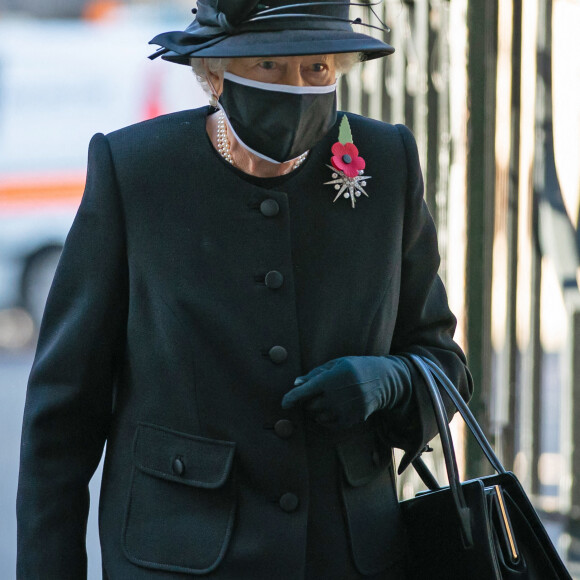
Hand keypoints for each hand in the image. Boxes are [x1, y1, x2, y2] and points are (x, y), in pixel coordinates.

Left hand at [281, 355, 411, 428]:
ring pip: (318, 416)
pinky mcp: (351, 420)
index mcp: (332, 378)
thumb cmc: (355, 368)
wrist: (382, 380)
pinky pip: (329, 424)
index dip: (291, 398)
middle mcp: (337, 396)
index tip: (284, 404)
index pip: (305, 391)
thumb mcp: (336, 364)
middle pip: (310, 405)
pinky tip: (334, 407)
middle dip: (308, 400)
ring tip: (329, 399)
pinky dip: (326, 418)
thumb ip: (315, 374)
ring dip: (317, 410)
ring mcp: (345, 410)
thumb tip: (295, 384)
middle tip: (318, 392)